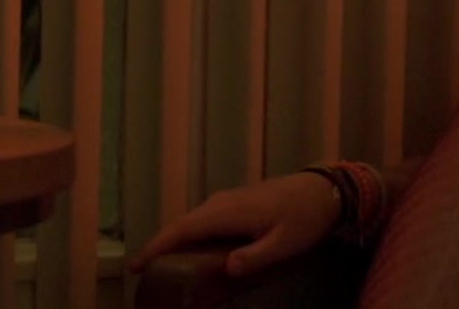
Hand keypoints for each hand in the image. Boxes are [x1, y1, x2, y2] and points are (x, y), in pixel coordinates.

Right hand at [129, 172, 343, 277]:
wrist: (322, 190)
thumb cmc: (304, 218)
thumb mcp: (284, 243)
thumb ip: (256, 256)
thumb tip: (228, 267)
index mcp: (228, 212)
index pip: (183, 229)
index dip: (157, 245)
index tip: (136, 264)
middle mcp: (221, 203)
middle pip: (181, 224)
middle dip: (158, 244)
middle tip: (140, 268)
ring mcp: (227, 200)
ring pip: (192, 220)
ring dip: (173, 238)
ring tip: (160, 261)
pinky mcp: (234, 202)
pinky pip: (203, 218)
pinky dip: (189, 232)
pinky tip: (191, 247)